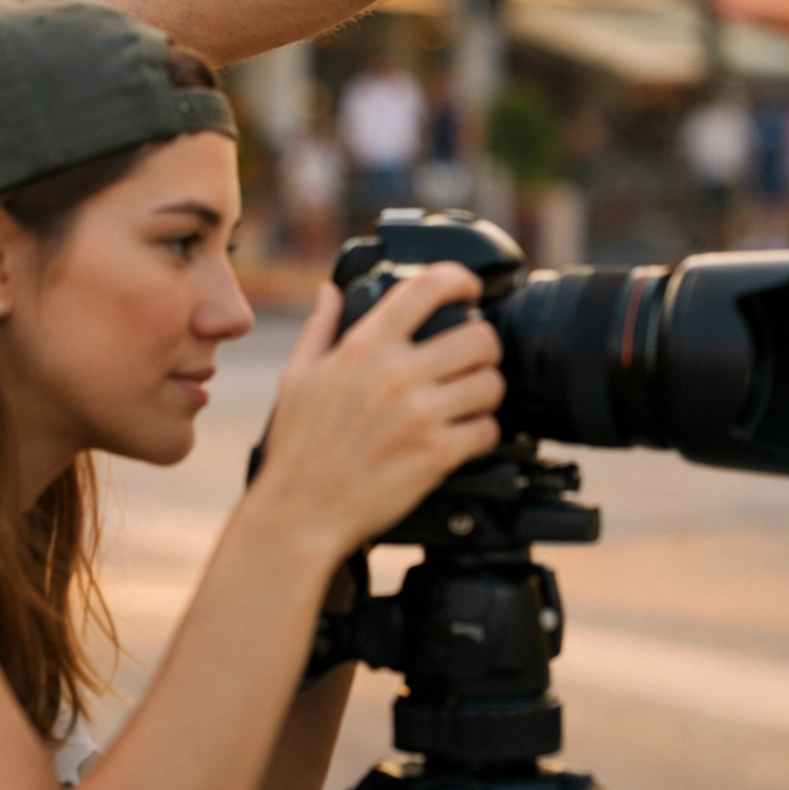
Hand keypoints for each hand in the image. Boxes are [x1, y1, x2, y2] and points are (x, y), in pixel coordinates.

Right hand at [256, 265, 503, 561]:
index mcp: (364, 347)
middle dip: (482, 346)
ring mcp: (421, 415)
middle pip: (479, 337)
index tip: (467, 288)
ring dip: (486, 390)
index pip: (426, 288)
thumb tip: (330, 291)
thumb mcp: (297, 377)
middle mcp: (397, 374)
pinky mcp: (438, 455)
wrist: (301, 510)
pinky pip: (488, 429)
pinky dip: (482, 432)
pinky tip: (464, 435)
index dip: (458, 279)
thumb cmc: (297, 447)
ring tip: (469, 399)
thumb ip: (320, 328)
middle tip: (472, 358)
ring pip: (491, 383)